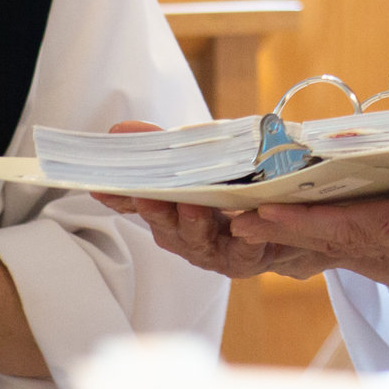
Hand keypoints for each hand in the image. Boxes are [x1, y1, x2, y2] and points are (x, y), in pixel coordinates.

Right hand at [85, 121, 347, 282]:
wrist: (286, 229)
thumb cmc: (236, 191)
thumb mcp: (201, 162)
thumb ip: (162, 147)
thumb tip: (119, 130)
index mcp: (171, 215)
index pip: (139, 205)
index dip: (119, 197)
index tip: (102, 186)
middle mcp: (188, 238)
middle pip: (166, 227)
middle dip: (157, 211)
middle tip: (149, 194)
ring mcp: (218, 252)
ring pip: (200, 242)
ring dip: (195, 225)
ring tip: (195, 206)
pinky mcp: (251, 258)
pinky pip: (248, 249)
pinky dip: (247, 236)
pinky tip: (246, 221)